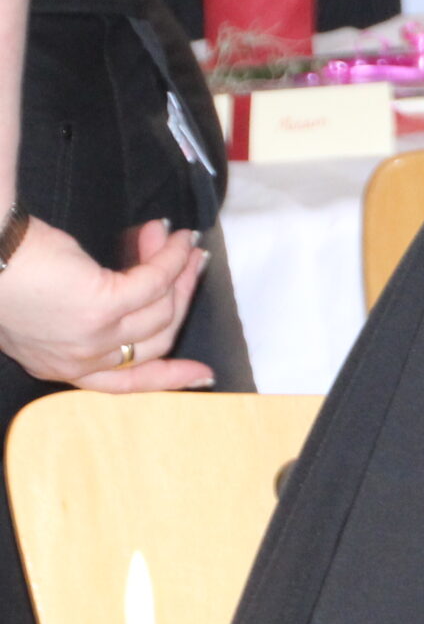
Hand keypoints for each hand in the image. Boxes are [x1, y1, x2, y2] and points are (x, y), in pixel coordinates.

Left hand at [0, 216, 212, 391]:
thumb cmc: (7, 270)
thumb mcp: (46, 309)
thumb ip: (87, 318)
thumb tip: (147, 288)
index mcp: (59, 365)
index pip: (124, 384)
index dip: (169, 377)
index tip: (203, 373)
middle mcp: (77, 360)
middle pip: (156, 341)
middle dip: (182, 299)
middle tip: (191, 262)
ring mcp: (91, 337)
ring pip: (162, 311)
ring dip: (179, 271)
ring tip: (177, 241)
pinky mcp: (101, 307)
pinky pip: (156, 282)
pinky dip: (172, 258)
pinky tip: (175, 239)